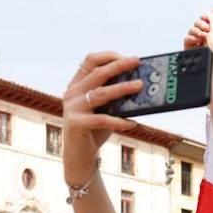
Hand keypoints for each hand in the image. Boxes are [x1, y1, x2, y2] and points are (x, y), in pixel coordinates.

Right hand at [61, 53, 141, 185]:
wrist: (79, 156)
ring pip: (100, 94)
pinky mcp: (75, 124)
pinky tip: (133, 124)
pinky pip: (102, 120)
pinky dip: (119, 121)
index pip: (90, 61)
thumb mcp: (105, 109)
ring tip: (140, 86)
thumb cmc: (96, 130)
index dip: (109, 56)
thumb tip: (141, 85)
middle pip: (97, 73)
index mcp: (77, 85)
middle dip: (119, 66)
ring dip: (122, 88)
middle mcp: (72, 93)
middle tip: (138, 62)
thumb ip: (115, 98)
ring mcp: (72, 108)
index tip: (130, 58)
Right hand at [184, 8, 212, 55]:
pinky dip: (191, 38)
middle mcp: (205, 35)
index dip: (206, 16)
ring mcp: (197, 41)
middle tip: (206, 28)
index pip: (206, 20)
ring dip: (196, 31)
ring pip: (191, 29)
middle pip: (198, 23)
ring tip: (202, 36)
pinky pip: (186, 38)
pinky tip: (196, 40)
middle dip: (201, 24)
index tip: (208, 15)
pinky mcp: (190, 47)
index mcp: (212, 31)